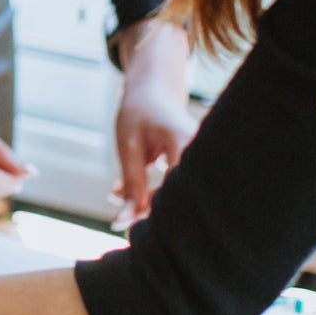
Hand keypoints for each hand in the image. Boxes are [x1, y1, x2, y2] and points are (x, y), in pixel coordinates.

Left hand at [111, 18, 197, 224]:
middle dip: (147, 212)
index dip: (153, 211)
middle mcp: (201, 154)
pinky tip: (120, 189)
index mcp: (186, 143)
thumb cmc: (138, 112)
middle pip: (179, 198)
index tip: (125, 223)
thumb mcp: (128, 144)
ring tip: (114, 195)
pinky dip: (148, 195)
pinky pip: (173, 190)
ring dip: (144, 203)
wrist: (153, 90)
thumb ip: (131, 181)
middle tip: (117, 220)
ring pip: (176, 197)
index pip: (175, 189)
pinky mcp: (193, 169)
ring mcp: (201, 162)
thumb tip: (127, 219)